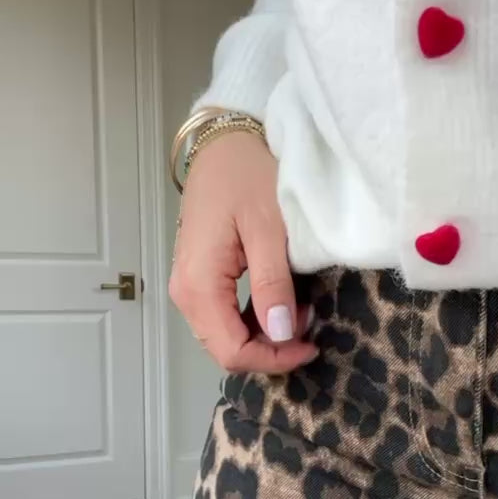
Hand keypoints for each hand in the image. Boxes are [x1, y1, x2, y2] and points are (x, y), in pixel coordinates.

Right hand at [169, 131, 317, 372]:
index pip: (232, 351)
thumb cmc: (247, 175)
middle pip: (225, 349)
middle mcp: (186, 292)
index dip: (273, 359)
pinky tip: (281, 299)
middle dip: (270, 349)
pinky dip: (254, 318)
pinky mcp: (200, 276)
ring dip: (264, 334)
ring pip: (225, 335)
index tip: (311, 346)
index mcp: (199, 284)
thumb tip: (281, 334)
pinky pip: (224, 315)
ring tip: (300, 309)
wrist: (224, 139)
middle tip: (309, 324)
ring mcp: (190, 284)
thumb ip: (273, 284)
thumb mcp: (268, 229)